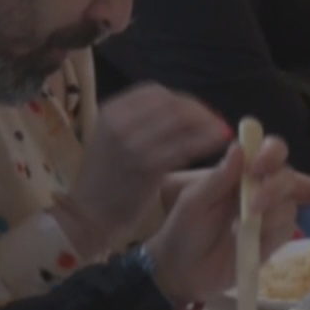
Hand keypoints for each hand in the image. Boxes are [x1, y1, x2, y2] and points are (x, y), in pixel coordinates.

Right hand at [62, 85, 229, 256]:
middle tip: (218, 123)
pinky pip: (184, 147)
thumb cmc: (106, 180)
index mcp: (112, 112)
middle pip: (172, 104)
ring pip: (181, 122)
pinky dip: (205, 142)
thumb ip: (141, 124)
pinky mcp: (146, 167)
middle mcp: (120, 122)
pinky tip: (217, 145)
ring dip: (207, 125)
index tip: (201, 112)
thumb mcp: (114, 140)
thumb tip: (182, 113)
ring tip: (223, 133)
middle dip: (200, 112)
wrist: (86, 216)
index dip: (184, 101)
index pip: (156, 93)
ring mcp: (132, 144)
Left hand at [142, 137, 309, 305]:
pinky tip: (256, 239)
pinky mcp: (274, 239)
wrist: (183, 272)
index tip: (257, 168)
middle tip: (255, 205)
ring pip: (290, 203)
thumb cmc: (184, 230)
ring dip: (272, 213)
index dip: (271, 153)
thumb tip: (239, 148)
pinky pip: (287, 228)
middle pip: (288, 176)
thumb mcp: (194, 203)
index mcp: (241, 173)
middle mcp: (260, 189)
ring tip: (244, 227)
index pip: (270, 151)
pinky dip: (273, 231)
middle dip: (275, 187)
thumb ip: (217, 178)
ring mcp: (269, 214)